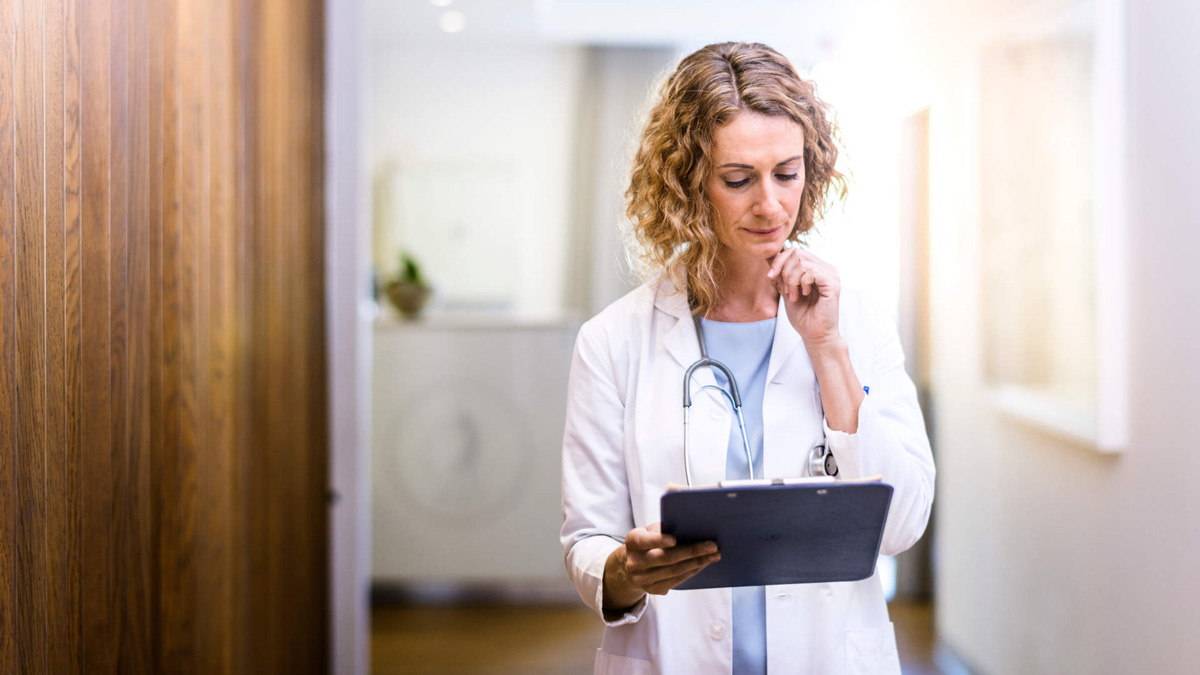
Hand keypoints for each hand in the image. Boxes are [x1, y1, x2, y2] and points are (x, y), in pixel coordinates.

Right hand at [602, 523, 719, 611]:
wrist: (630, 565)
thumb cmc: (647, 541)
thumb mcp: (648, 531)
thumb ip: (663, 528)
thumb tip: (690, 527)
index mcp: (632, 542)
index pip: (644, 541)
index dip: (659, 540)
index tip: (675, 539)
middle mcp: (634, 562)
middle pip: (665, 558)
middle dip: (692, 551)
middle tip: (712, 546)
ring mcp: (642, 579)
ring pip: (674, 571)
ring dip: (697, 563)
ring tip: (714, 555)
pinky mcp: (652, 590)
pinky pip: (676, 581)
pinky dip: (692, 572)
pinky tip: (703, 564)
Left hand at [767, 243, 841, 348]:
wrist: (814, 335)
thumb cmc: (803, 316)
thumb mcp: (786, 290)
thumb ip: (781, 273)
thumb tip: (769, 255)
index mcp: (817, 268)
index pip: (795, 251)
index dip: (779, 260)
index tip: (770, 276)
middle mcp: (826, 268)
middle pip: (797, 253)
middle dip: (784, 271)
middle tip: (786, 291)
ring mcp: (831, 274)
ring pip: (802, 262)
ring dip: (791, 280)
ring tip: (794, 296)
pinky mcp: (833, 283)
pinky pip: (811, 271)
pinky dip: (801, 283)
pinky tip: (803, 295)